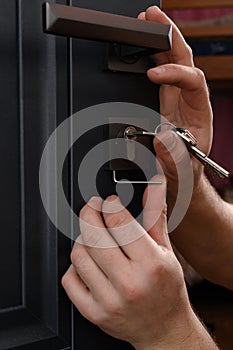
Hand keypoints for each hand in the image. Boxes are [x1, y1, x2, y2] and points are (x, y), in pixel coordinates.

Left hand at [61, 178, 211, 348]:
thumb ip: (155, 216)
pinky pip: (70, 279)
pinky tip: (88, 263)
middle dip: (89, 213)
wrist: (164, 329)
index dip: (110, 205)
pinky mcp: (94, 313)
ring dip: (82, 239)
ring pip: (79, 255)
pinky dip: (75, 265)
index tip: (109, 202)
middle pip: (94, 235)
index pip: (118, 222)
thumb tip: (155, 186)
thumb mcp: (166, 250)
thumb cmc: (167, 289)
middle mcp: (129, 283)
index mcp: (150, 264)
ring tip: (93, 237)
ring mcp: (108, 300)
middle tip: (93, 209)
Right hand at [138, 6, 212, 188]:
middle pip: (185, 60)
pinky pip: (158, 72)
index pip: (193, 80)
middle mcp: (189, 99)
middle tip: (153, 18)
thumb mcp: (181, 167)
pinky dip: (150, 56)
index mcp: (200, 111)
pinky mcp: (162, 100)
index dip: (175, 73)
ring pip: (171, 61)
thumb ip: (173, 155)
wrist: (179, 174)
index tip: (153, 74)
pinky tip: (141, 46)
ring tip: (146, 22)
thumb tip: (162, 137)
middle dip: (171, 37)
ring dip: (160, 40)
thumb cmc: (183, 168)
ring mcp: (175, 97)